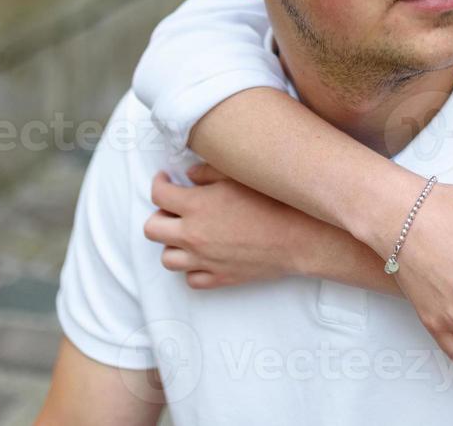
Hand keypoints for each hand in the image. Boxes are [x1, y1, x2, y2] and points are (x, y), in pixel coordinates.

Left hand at [144, 164, 328, 288]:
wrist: (299, 237)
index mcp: (196, 206)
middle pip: (152, 229)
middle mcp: (193, 235)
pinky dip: (192, 268)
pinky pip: (191, 279)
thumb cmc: (274, 202)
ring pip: (167, 258)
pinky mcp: (220, 277)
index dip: (158, 183)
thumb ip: (209, 173)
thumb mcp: (240, 177)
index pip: (158, 195)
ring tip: (187, 233)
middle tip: (173, 208)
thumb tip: (189, 175)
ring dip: (172, 244)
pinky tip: (203, 255)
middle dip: (159, 215)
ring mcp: (204, 260)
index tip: (166, 180)